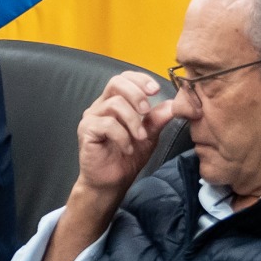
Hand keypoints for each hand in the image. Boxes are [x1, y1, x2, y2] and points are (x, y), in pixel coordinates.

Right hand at [72, 71, 180, 205]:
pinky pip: (107, 124)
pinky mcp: (86, 131)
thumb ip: (158, 119)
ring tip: (140, 138)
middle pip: (116, 82)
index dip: (140, 79)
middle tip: (147, 111)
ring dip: (133, 121)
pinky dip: (122, 136)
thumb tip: (174, 104)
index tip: (156, 90)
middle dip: (136, 94)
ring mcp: (92, 118)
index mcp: (115, 102)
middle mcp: (101, 106)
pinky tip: (127, 148)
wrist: (112, 182)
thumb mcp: (149, 136)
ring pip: (114, 104)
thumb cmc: (127, 158)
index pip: (125, 78)